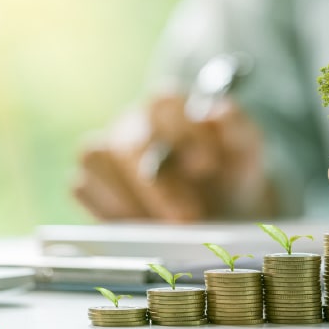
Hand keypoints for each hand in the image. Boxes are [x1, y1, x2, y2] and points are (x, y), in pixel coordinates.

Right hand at [72, 94, 274, 221]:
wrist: (220, 215)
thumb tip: (219, 110)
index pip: (164, 102)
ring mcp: (107, 152)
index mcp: (170, 108)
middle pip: (130, 140)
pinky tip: (139, 227)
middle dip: (159, 184)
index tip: (206, 167)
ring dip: (129, 196)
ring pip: (95, 156)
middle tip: (188, 218)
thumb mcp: (246, 155)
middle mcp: (133, 124)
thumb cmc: (230, 177)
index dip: (182, 132)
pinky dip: (108, 208)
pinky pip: (82, 186)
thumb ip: (238, 130)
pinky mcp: (91, 183)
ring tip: (162, 226)